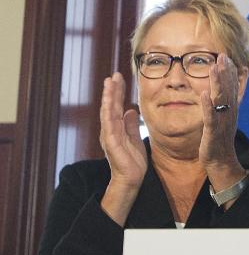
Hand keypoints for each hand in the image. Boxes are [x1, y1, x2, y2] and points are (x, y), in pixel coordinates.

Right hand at [99, 72, 146, 223]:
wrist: (131, 179)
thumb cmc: (133, 161)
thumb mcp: (135, 138)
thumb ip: (131, 125)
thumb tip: (130, 110)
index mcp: (116, 128)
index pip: (115, 106)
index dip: (117, 92)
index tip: (119, 78)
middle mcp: (110, 130)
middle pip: (110, 106)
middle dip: (112, 90)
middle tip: (114, 75)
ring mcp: (109, 136)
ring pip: (107, 112)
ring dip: (108, 98)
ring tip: (110, 83)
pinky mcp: (111, 143)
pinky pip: (109, 126)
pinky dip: (109, 113)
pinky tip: (110, 103)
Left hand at [199, 55, 245, 200]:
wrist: (221, 162)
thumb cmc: (218, 140)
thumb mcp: (222, 119)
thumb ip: (222, 103)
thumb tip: (221, 89)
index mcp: (230, 110)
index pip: (231, 87)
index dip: (229, 71)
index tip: (224, 56)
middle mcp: (229, 113)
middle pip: (228, 89)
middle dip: (225, 72)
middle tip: (222, 56)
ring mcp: (222, 122)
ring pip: (221, 100)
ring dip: (218, 84)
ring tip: (213, 68)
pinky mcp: (213, 132)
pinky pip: (210, 117)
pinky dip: (208, 105)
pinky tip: (204, 94)